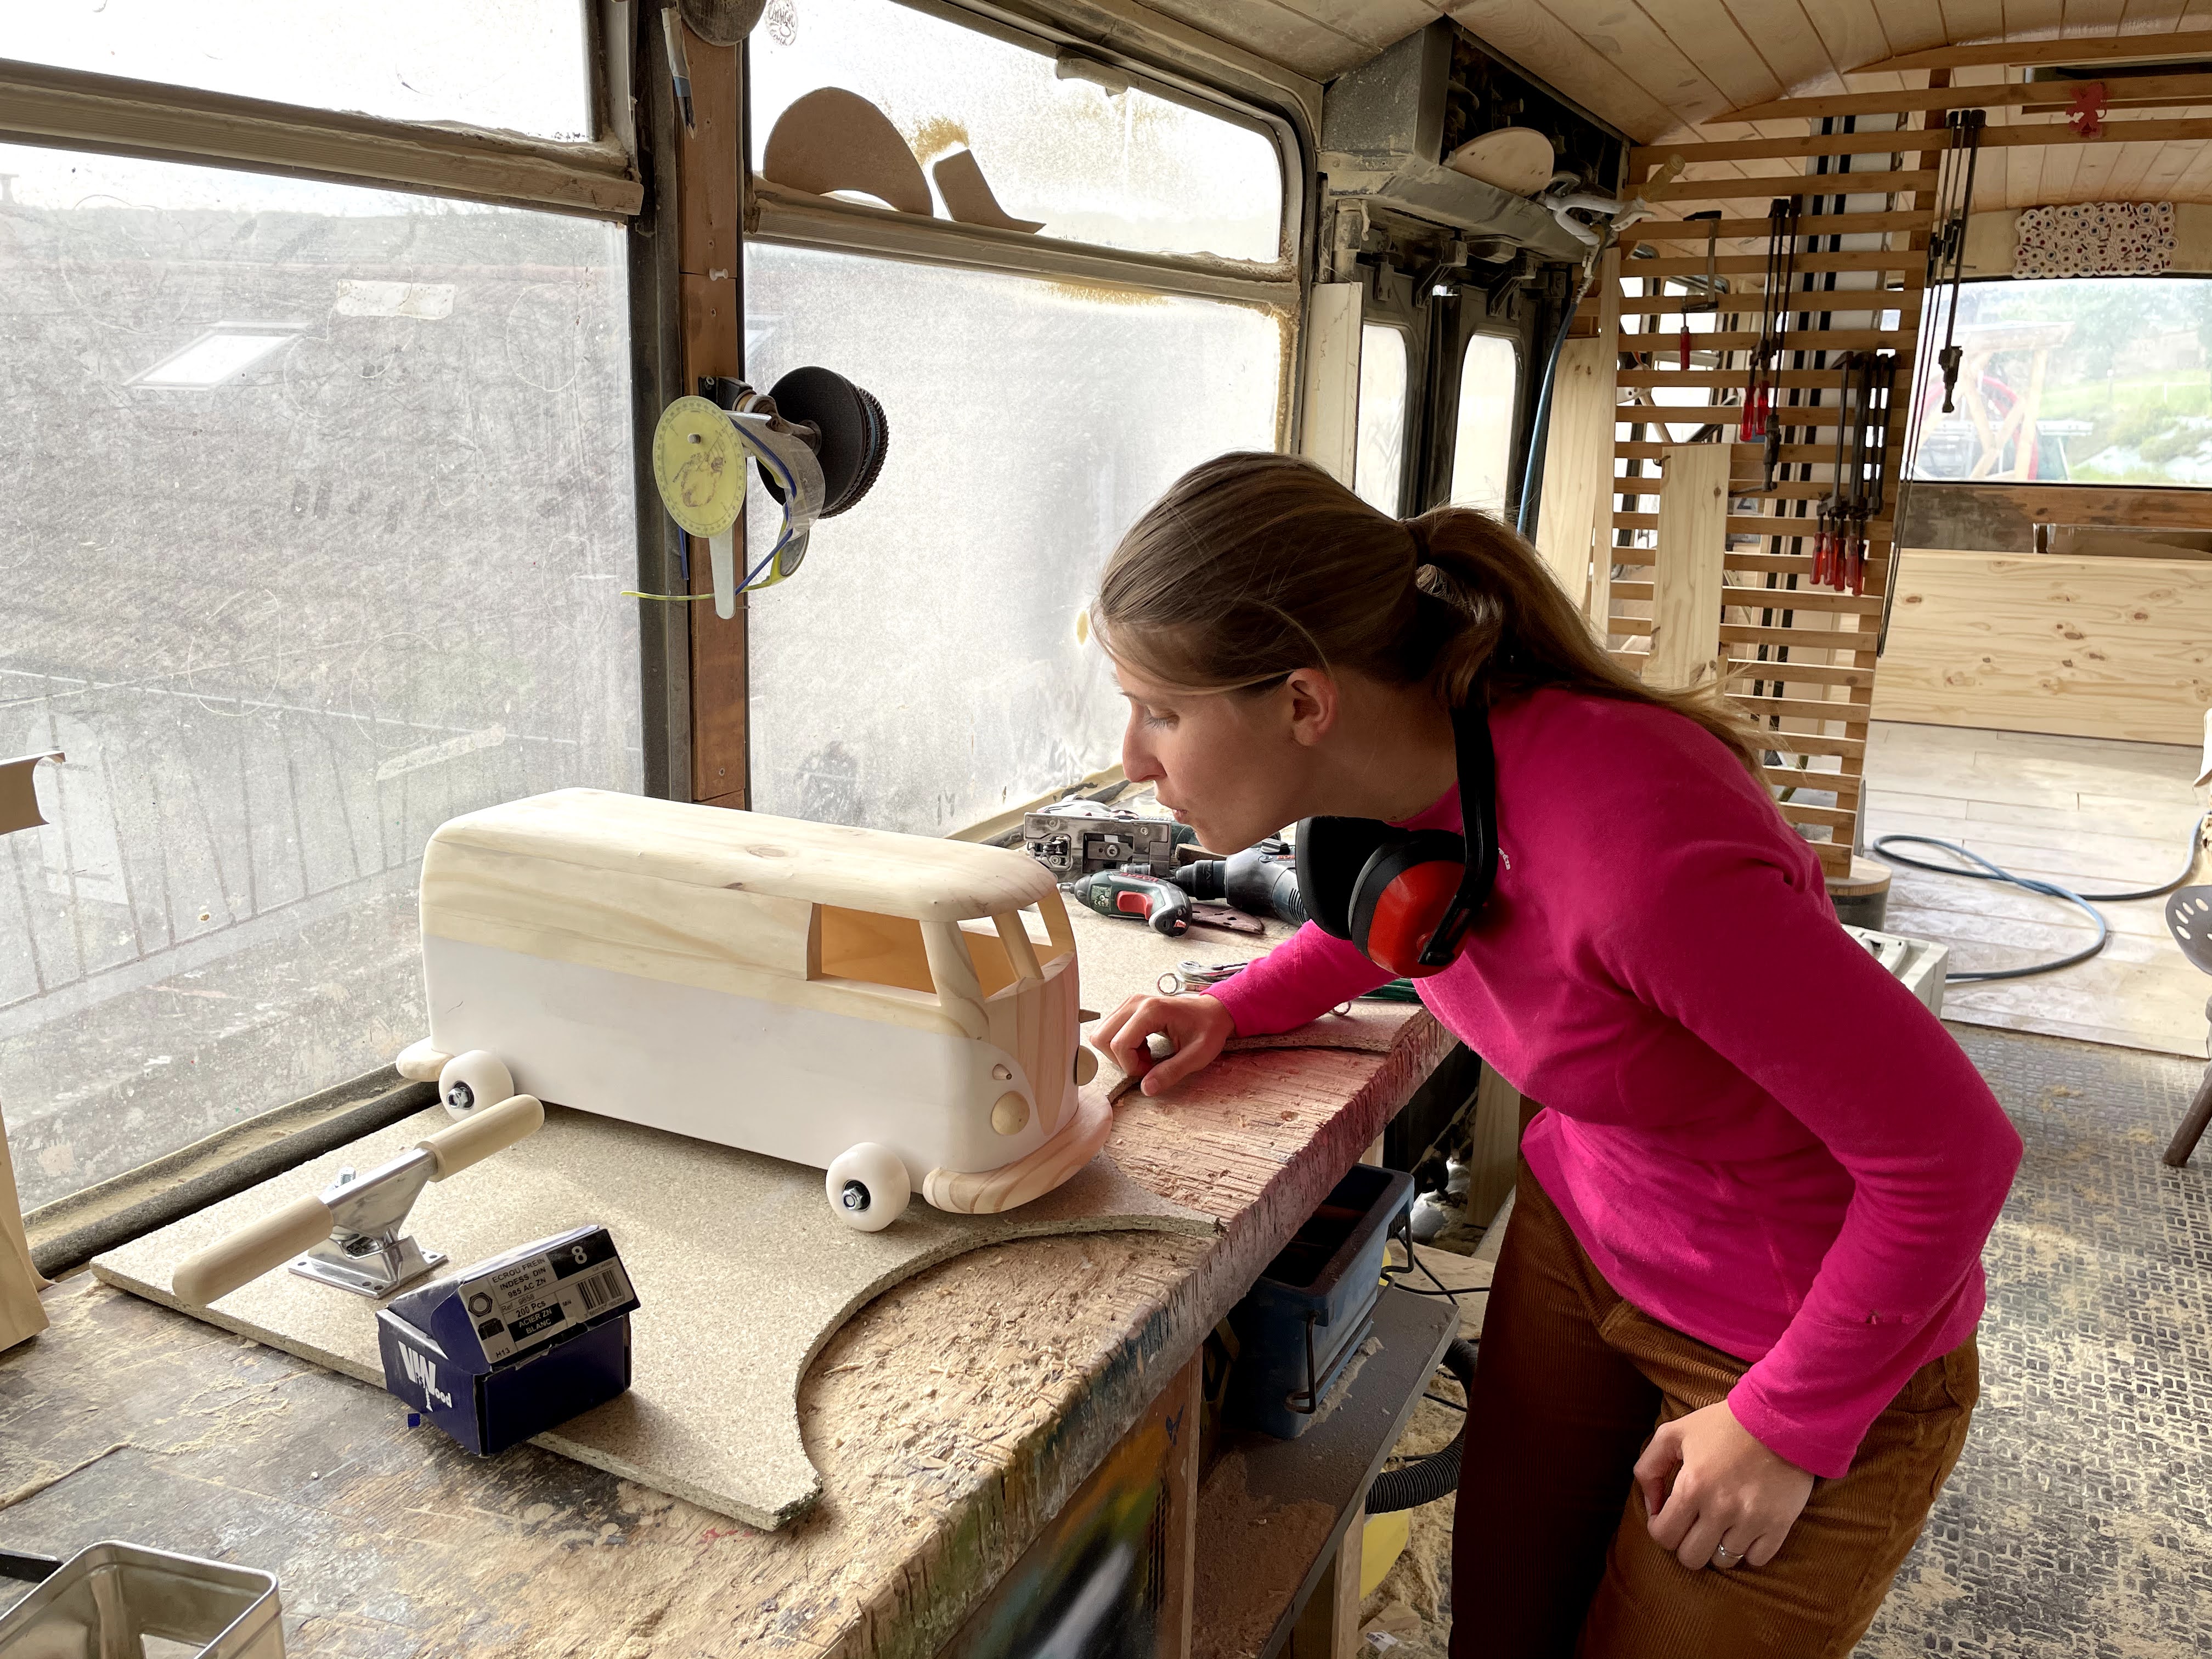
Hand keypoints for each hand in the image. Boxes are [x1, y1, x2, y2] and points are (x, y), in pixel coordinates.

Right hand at [1091, 993, 1234, 1096]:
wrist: (1214, 1011)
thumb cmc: (1209, 1029)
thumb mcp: (1197, 1056)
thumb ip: (1171, 1072)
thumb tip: (1146, 1089)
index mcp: (1151, 1010)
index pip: (1119, 1044)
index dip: (1131, 1066)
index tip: (1151, 1071)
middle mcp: (1135, 1003)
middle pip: (1102, 1038)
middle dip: (1120, 1060)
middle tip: (1145, 1065)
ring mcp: (1130, 1003)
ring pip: (1101, 1035)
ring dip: (1120, 1054)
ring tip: (1145, 1056)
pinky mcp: (1128, 1008)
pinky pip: (1110, 1031)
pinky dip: (1121, 1046)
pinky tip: (1143, 1048)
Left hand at [1636, 1399, 1813, 1570]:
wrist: (1781, 1417)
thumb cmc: (1723, 1424)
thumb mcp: (1674, 1432)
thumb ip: (1649, 1467)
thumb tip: (1651, 1506)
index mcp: (1692, 1485)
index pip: (1664, 1536)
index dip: (1660, 1530)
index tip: (1668, 1517)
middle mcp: (1721, 1508)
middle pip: (1691, 1558)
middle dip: (1686, 1544)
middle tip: (1693, 1525)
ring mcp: (1752, 1520)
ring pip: (1723, 1561)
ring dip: (1717, 1546)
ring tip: (1721, 1524)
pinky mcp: (1779, 1525)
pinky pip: (1757, 1560)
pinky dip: (1748, 1550)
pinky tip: (1745, 1528)